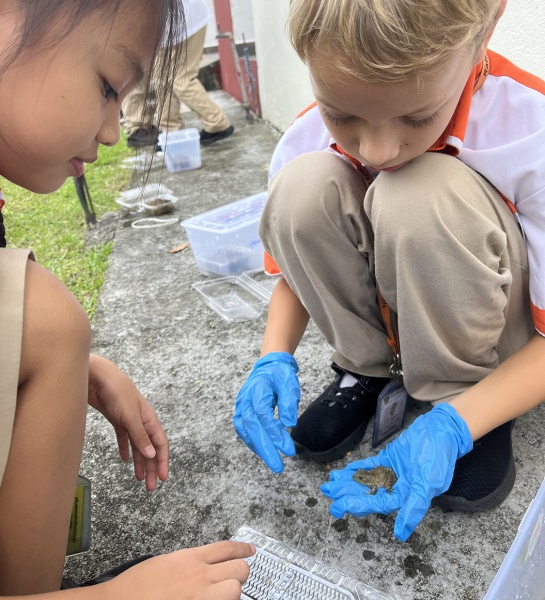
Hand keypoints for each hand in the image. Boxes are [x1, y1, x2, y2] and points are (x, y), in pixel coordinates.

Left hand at [87, 354, 168, 489]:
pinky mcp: (117, 419)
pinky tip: (125, 459)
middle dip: (151, 468)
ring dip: (139, 462)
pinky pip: (124, 438)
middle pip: (149, 448)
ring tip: (139, 479)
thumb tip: (151, 455)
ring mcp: (129, 421)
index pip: (160, 444)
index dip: (162, 461)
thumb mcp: (129, 416)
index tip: (162, 478)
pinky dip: (125, 449)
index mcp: (149, 419)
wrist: (98, 377)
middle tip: (150, 487)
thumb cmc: (117, 392)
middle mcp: (142, 421)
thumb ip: (140, 436)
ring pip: (138, 446)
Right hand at [104, 541, 254, 599]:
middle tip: (235, 577)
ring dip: (233, 592)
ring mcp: (199, 597)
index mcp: (190, 558)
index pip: (226, 549)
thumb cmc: (136, 585)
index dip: (242, 549)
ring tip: (224, 595)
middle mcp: (199, 576)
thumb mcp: (165, 563)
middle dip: (240, 573)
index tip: (250, 550)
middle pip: (238, 569)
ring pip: (235, 590)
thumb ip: (189, 563)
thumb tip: (204, 566)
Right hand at [233, 352, 299, 472]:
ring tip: (273, 462)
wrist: (267, 368)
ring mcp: (240, 406)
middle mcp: (245, 398)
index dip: (275, 432)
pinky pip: (243, 431)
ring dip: (258, 447)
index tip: (288, 449)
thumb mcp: (290, 382)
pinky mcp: (240, 413)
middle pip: (252, 426)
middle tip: (278, 466)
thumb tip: (289, 425)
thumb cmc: (279, 375)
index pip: (263, 414)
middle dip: (265, 448)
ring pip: (245, 431)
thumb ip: (289, 402)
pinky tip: (264, 451)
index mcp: (257, 388)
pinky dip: (253, 442)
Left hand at [320, 403, 472, 540]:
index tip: (339, 507)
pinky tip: (344, 472)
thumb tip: (402, 533)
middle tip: (327, 494)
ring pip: (366, 480)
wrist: (441, 429)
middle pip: (368, 494)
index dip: (357, 506)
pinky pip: (370, 466)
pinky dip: (357, 468)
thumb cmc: (439, 457)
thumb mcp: (429, 483)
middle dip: (347, 494)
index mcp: (406, 496)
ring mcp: (392, 472)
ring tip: (330, 483)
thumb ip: (414, 507)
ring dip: (348, 482)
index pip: (377, 504)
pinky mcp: (389, 458)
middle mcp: (397, 487)